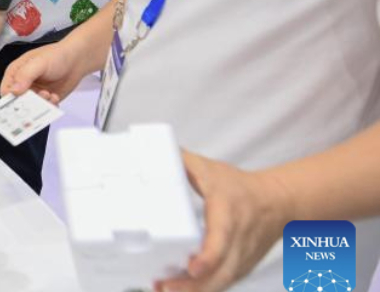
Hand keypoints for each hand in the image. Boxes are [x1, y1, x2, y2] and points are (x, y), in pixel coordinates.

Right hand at [0, 40, 90, 105]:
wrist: (77, 60)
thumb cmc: (56, 56)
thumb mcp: (39, 63)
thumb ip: (25, 75)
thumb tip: (13, 91)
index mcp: (15, 73)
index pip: (6, 90)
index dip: (10, 99)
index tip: (19, 103)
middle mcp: (23, 84)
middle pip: (18, 102)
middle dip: (27, 104)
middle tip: (38, 100)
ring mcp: (35, 92)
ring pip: (31, 107)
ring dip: (40, 104)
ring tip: (50, 95)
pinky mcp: (46, 99)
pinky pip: (44, 109)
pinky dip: (49, 106)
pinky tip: (55, 97)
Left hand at [155, 153, 293, 291]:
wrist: (278, 203)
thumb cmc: (241, 187)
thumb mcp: (210, 169)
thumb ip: (181, 161)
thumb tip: (151, 152)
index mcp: (228, 215)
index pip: (222, 241)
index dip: (208, 257)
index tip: (192, 267)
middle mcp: (238, 241)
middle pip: (220, 272)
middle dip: (192, 285)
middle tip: (164, 287)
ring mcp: (241, 258)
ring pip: (221, 283)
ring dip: (194, 291)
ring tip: (164, 291)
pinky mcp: (240, 268)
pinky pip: (222, 284)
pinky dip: (203, 290)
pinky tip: (180, 291)